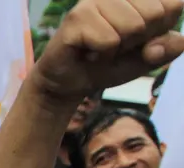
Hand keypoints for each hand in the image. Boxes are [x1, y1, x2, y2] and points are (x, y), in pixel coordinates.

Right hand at [30, 0, 183, 105]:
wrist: (70, 83)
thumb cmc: (110, 64)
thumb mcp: (149, 57)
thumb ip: (168, 48)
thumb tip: (156, 46)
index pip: (175, 4)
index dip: (161, 30)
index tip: (139, 39)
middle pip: (155, 14)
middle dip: (140, 39)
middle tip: (117, 45)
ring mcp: (94, 1)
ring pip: (133, 26)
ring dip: (119, 48)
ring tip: (102, 48)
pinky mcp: (77, 17)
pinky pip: (110, 40)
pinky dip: (103, 55)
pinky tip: (89, 52)